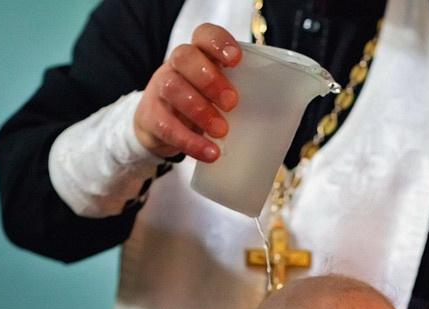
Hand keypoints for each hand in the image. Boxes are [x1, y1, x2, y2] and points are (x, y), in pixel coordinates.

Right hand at [133, 23, 242, 162]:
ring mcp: (160, 89)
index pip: (204, 35)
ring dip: (200, 110)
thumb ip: (238, 92)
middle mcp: (176, 66)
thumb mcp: (216, 92)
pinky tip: (210, 153)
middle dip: (209, 78)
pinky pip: (168, 126)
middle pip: (184, 57)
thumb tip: (276, 113)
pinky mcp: (152, 116)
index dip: (218, 42)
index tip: (236, 60)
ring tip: (222, 131)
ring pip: (174, 89)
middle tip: (232, 102)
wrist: (160, 126)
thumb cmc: (199, 104)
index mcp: (198, 55)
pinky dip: (191, 142)